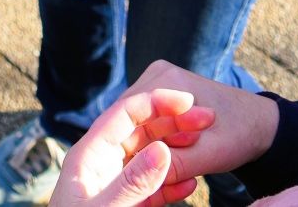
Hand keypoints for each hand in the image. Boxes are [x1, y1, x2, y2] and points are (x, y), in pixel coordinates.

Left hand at [50, 85, 214, 206]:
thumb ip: (132, 183)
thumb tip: (162, 149)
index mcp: (89, 155)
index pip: (125, 113)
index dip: (157, 101)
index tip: (189, 101)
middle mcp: (101, 164)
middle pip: (141, 130)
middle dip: (174, 121)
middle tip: (208, 118)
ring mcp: (114, 185)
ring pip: (150, 157)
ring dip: (178, 149)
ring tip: (205, 144)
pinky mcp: (127, 206)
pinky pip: (152, 187)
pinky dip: (173, 182)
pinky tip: (193, 182)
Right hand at [120, 62, 279, 180]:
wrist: (260, 125)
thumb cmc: (240, 134)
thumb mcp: (209, 154)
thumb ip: (176, 165)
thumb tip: (143, 180)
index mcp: (165, 79)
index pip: (126, 115)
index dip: (126, 148)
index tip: (129, 176)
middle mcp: (156, 76)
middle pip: (128, 121)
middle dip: (135, 152)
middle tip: (141, 181)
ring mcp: (157, 85)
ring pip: (135, 126)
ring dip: (143, 152)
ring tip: (151, 178)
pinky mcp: (162, 99)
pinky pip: (146, 126)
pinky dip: (152, 147)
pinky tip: (161, 167)